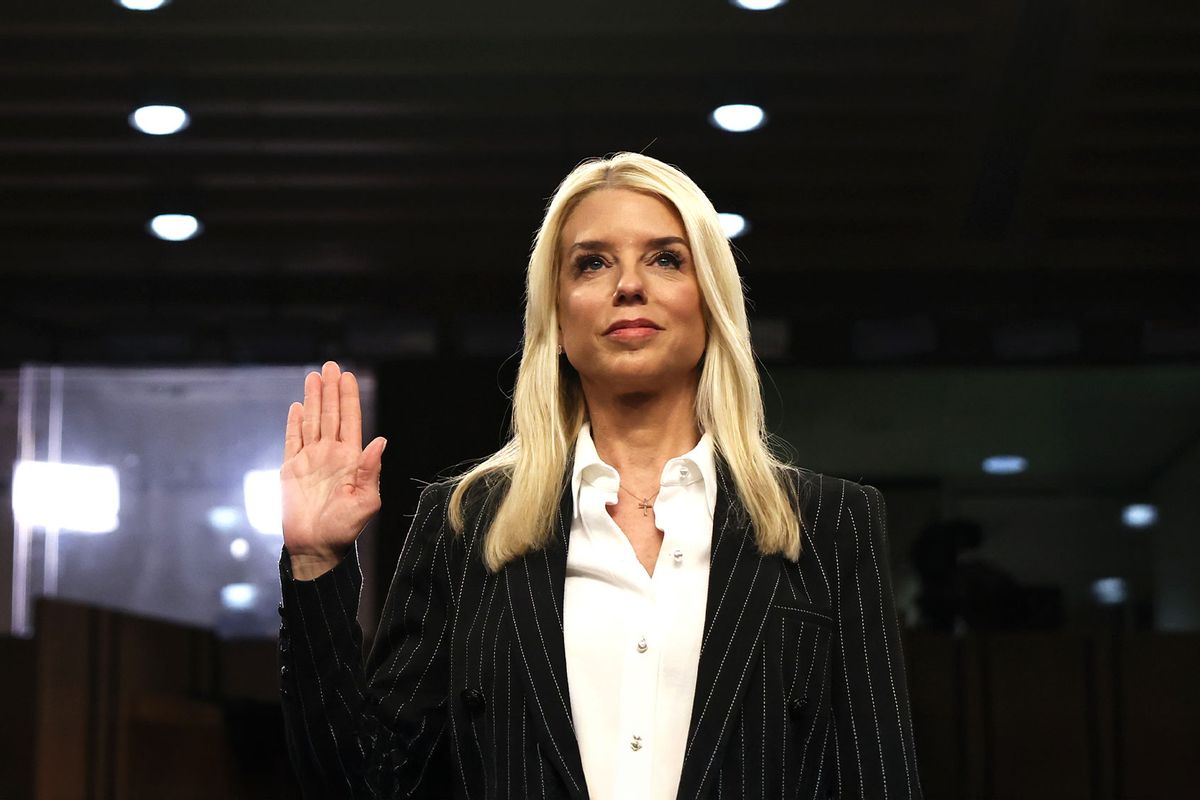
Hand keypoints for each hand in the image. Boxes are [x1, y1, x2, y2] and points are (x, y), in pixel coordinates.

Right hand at [281, 361, 385, 578]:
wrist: (316, 547)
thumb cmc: (344, 528)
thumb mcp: (365, 500)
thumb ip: (370, 470)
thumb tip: (380, 441)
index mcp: (351, 459)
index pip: (350, 421)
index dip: (348, 398)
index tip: (348, 376)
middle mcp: (331, 455)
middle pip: (330, 415)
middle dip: (331, 390)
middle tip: (331, 365)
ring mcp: (311, 460)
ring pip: (312, 422)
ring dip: (313, 399)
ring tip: (314, 376)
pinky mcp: (291, 469)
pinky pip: (292, 440)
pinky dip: (294, 423)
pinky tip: (296, 407)